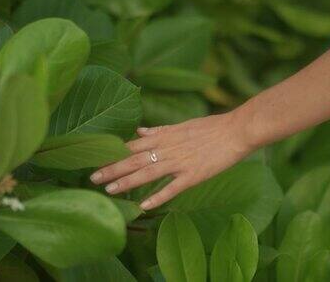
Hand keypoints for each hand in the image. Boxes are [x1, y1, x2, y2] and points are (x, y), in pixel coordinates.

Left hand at [89, 112, 252, 210]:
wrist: (237, 130)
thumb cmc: (211, 127)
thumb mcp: (182, 125)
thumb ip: (160, 130)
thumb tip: (139, 131)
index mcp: (164, 136)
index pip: (132, 145)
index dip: (114, 154)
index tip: (96, 160)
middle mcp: (168, 149)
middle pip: (134, 159)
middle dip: (112, 169)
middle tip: (92, 179)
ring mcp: (180, 162)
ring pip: (148, 173)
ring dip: (127, 182)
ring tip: (109, 191)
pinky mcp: (194, 175)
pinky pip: (172, 188)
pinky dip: (157, 196)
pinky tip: (143, 205)